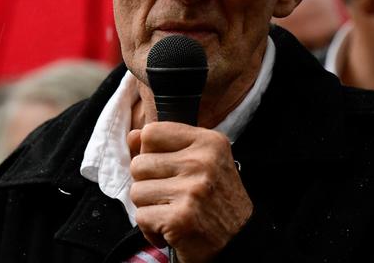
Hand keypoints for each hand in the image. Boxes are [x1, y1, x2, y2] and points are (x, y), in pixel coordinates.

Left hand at [128, 122, 252, 262]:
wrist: (241, 240)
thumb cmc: (216, 198)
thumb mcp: (202, 159)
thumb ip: (165, 144)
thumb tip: (132, 136)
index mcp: (208, 142)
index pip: (151, 133)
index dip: (150, 152)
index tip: (165, 168)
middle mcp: (202, 162)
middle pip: (139, 164)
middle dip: (148, 184)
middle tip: (171, 195)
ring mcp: (191, 190)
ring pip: (136, 191)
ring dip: (149, 207)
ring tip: (172, 211)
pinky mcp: (180, 218)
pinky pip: (140, 217)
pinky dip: (150, 229)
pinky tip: (170, 228)